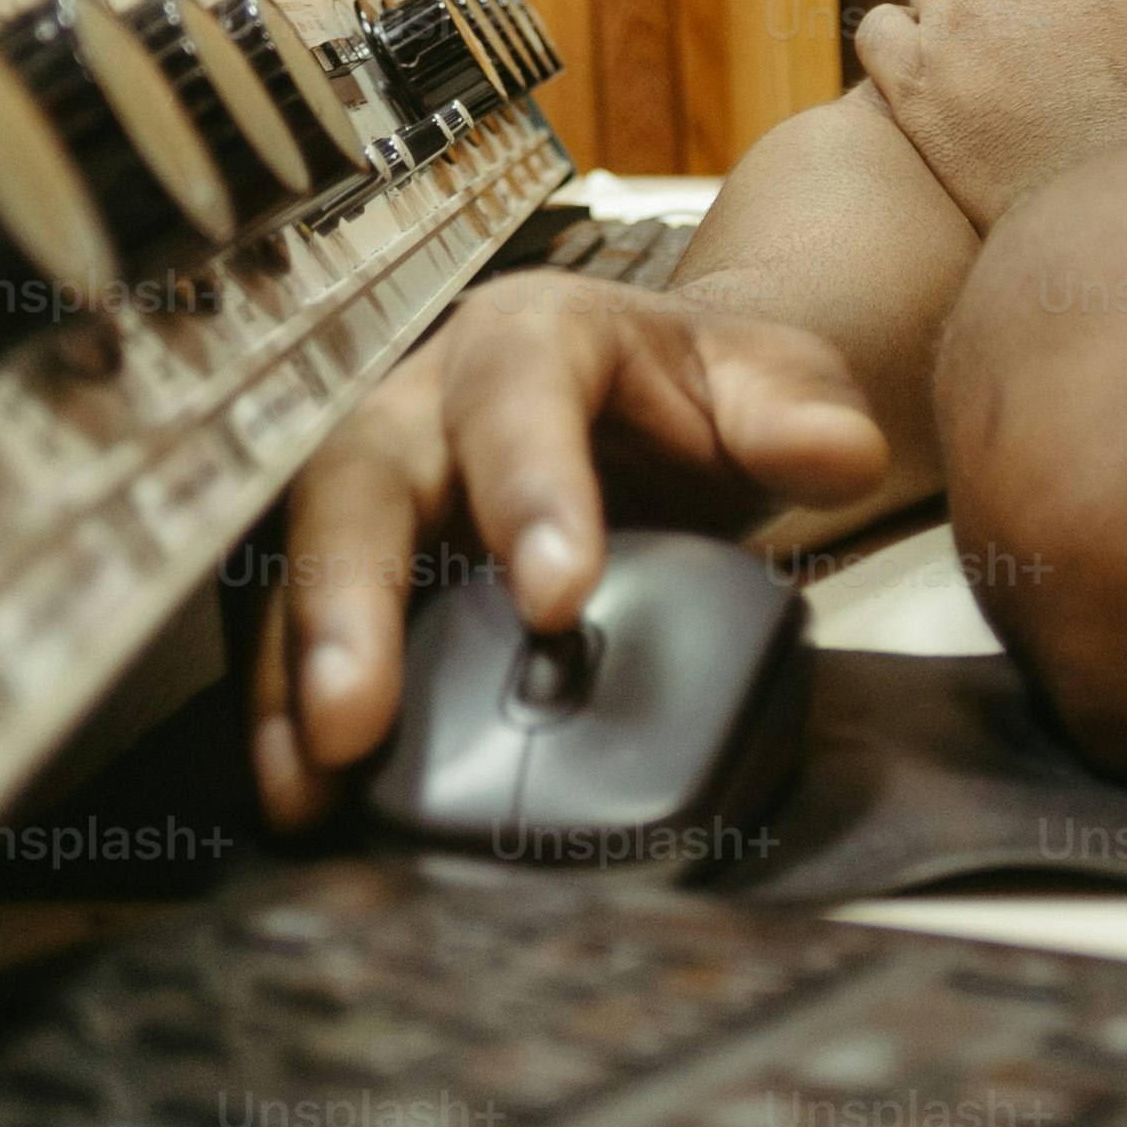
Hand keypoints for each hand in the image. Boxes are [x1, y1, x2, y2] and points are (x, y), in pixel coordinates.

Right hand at [244, 272, 885, 829]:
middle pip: (357, 477)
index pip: (514, 395)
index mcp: (534, 334)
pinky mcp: (370, 562)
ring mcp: (385, 482)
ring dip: (292, 670)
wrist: (669, 402)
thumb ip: (801, 411)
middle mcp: (428, 398)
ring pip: (306, 557)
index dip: (526, 491)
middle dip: (347, 598)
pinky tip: (302, 792)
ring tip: (304, 782)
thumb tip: (837, 451)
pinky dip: (290, 706)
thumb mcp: (773, 377)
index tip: (556, 601)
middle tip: (353, 716)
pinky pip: (302, 622)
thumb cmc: (703, 390)